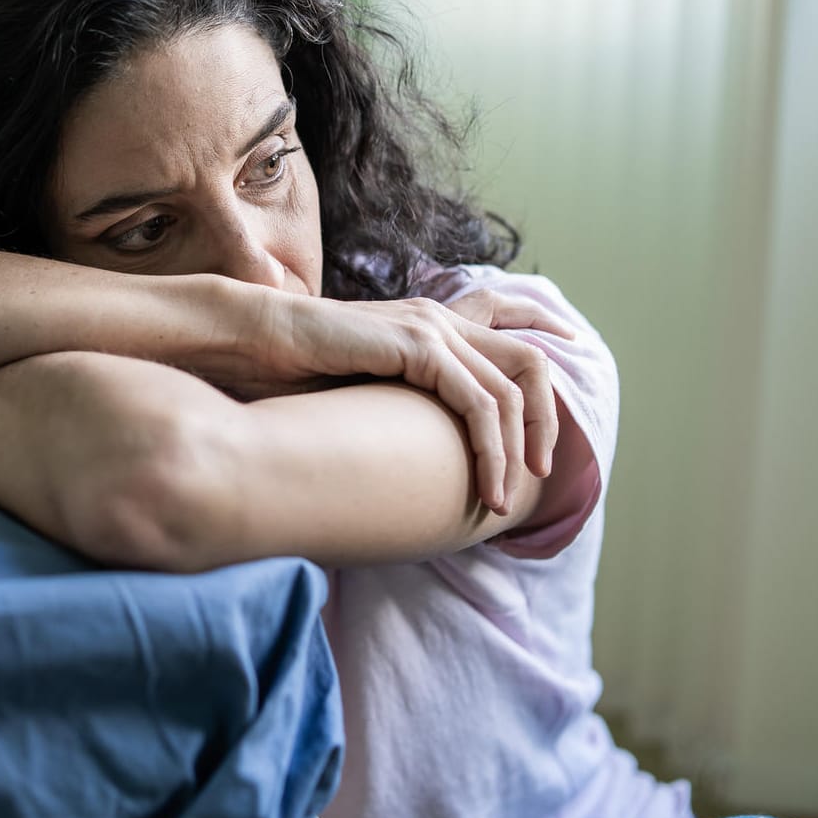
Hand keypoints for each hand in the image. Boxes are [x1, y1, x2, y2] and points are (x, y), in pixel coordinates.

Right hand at [224, 284, 574, 514]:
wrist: (249, 342)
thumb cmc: (287, 373)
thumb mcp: (358, 391)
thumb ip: (396, 406)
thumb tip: (409, 454)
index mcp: (426, 323)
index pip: (510, 324)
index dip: (548, 344)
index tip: (568, 390)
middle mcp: (438, 320)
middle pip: (529, 363)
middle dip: (547, 420)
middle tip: (541, 472)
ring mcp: (431, 329)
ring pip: (513, 389)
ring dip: (517, 449)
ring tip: (504, 497)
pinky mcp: (418, 347)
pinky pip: (480, 403)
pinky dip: (491, 448)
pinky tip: (485, 484)